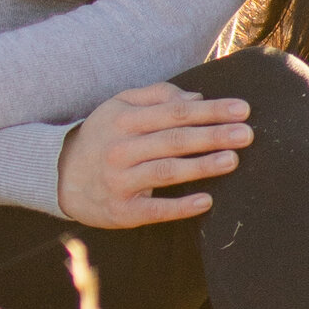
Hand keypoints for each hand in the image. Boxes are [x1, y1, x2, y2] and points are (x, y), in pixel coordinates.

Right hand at [56, 83, 252, 228]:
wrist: (60, 177)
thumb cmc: (101, 137)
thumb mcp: (119, 107)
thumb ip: (157, 97)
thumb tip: (197, 98)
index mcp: (123, 119)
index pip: (175, 112)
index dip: (210, 110)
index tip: (242, 109)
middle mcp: (121, 148)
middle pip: (175, 140)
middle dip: (213, 135)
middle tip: (247, 134)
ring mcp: (120, 181)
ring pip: (167, 171)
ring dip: (202, 166)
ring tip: (233, 160)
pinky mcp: (121, 211)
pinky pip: (155, 209)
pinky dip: (181, 206)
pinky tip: (207, 201)